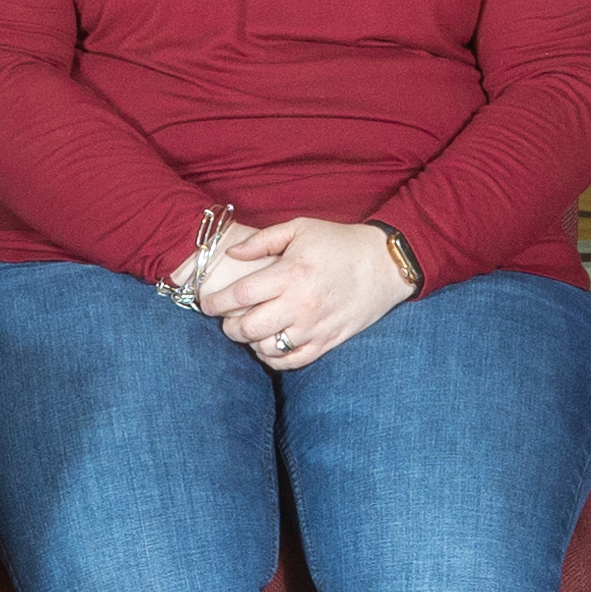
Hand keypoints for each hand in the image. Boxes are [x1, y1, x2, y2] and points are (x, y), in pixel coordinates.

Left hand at [202, 217, 411, 370]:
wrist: (384, 264)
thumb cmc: (339, 242)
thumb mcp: (300, 229)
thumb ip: (262, 241)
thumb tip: (233, 253)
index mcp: (291, 274)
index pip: (241, 294)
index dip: (216, 301)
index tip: (206, 303)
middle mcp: (301, 304)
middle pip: (249, 327)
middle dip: (229, 326)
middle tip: (226, 319)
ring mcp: (314, 327)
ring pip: (267, 348)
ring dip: (250, 342)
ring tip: (248, 330)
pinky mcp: (327, 342)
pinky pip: (292, 362)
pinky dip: (273, 358)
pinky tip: (268, 345)